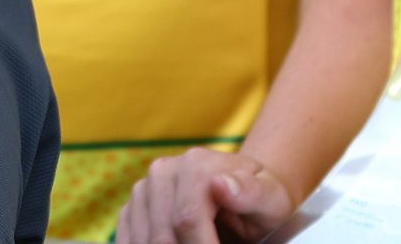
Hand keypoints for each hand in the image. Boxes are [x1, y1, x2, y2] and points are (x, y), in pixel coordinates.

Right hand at [116, 148, 295, 243]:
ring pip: (143, 241)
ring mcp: (143, 189)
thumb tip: (222, 186)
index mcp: (196, 165)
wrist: (241, 193)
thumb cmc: (260, 200)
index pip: (186, 219)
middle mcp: (162, 172)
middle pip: (161, 236)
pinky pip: (129, 241)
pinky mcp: (132, 208)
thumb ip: (253, 194)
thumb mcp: (271, 198)